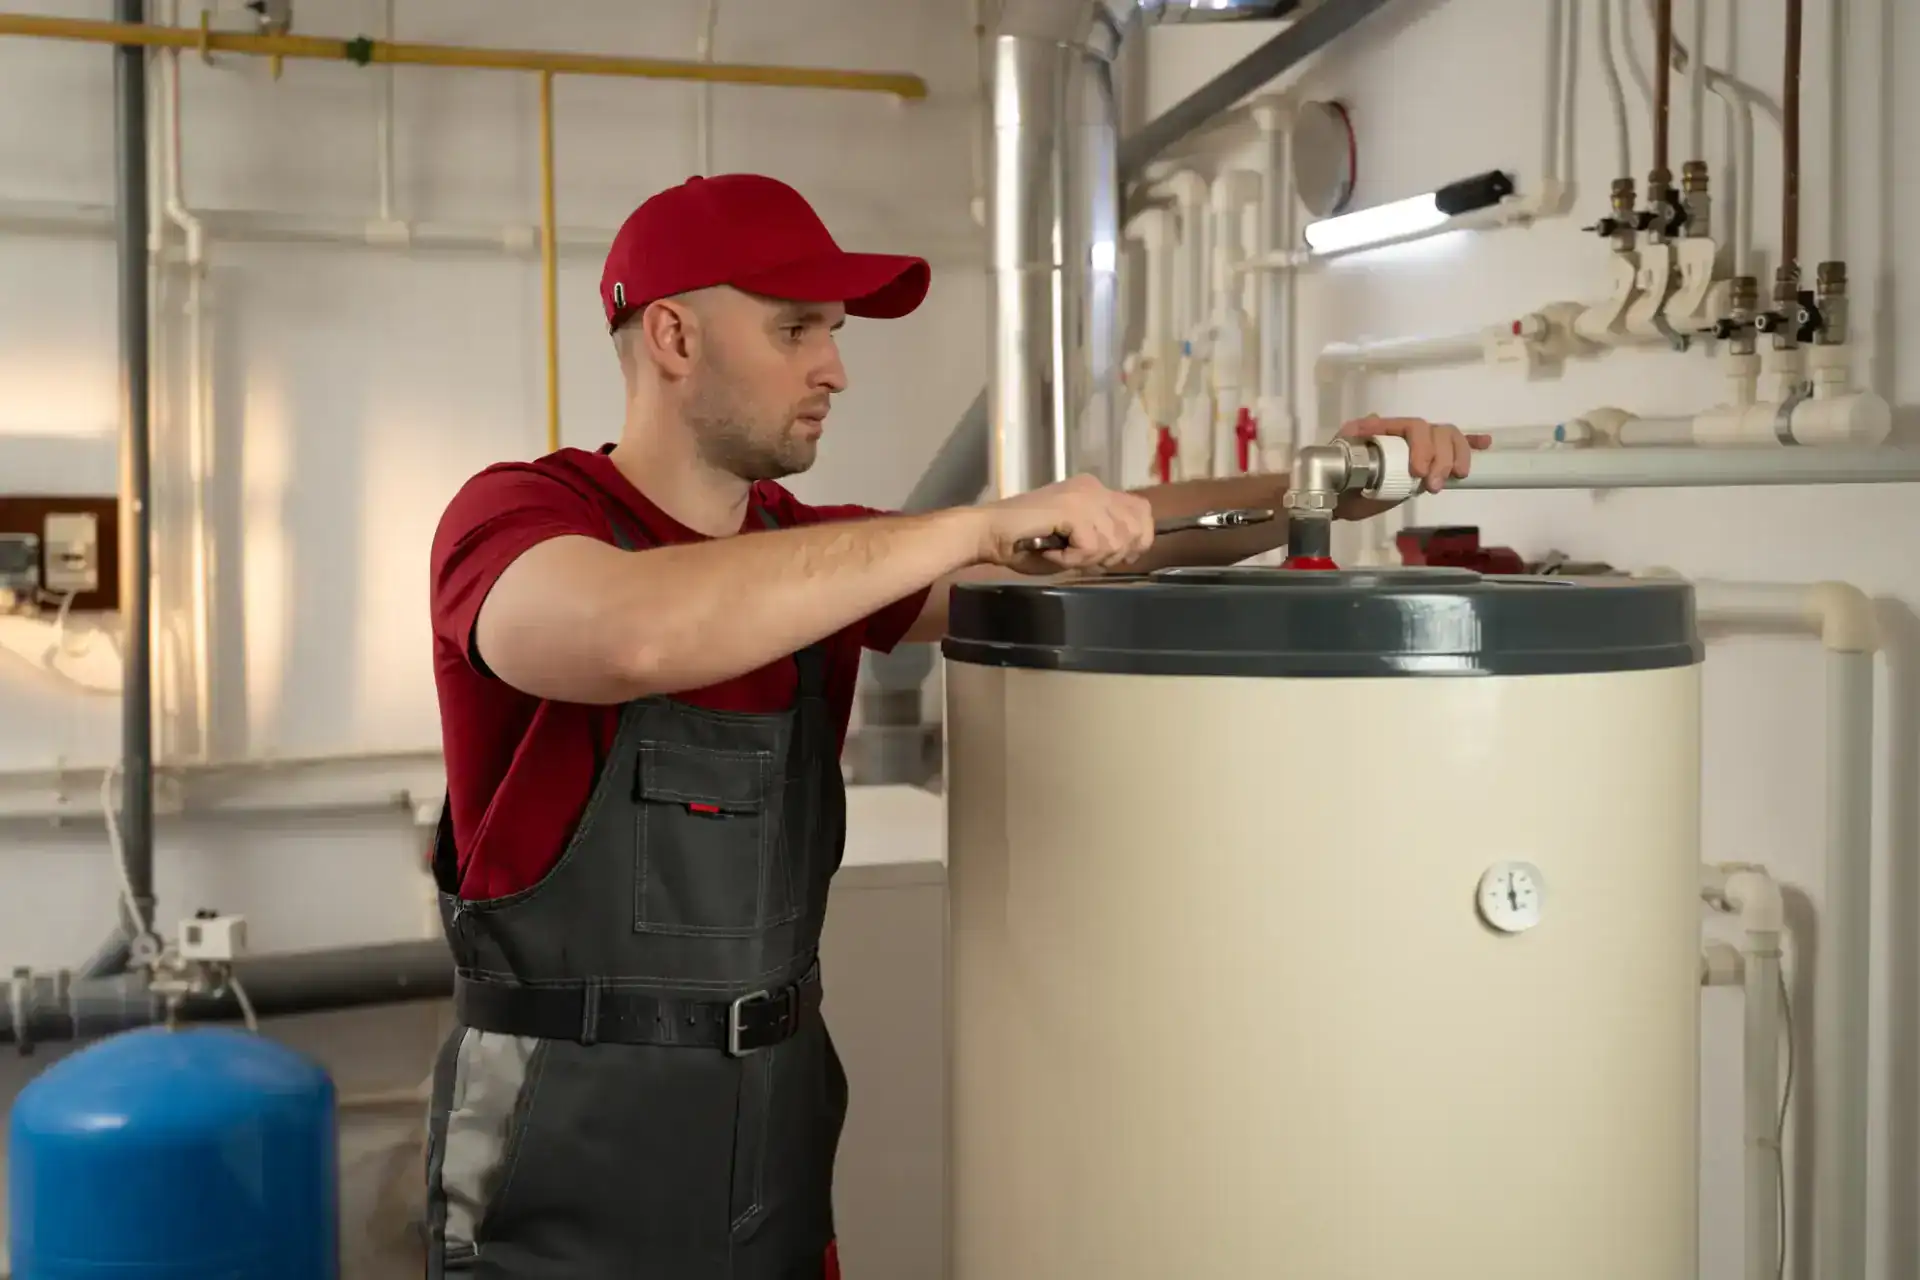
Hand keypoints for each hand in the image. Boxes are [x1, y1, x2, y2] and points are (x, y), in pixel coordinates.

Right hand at [977, 473, 1155, 573]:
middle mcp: (1094, 487)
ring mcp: (1084, 496)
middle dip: (1114, 554)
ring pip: (1115, 542)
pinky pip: (1092, 547)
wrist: (988, 532)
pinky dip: (1072, 560)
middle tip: (1081, 559)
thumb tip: (1128, 552)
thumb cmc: (1024, 543)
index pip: (1141, 511)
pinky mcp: (1072, 508)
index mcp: (1095, 490)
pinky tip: (1051, 554)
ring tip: (1060, 555)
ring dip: (1087, 560)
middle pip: (1136, 527)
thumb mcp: (1074, 541)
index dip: (1136, 539)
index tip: (1113, 557)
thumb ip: (1102, 539)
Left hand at [1334, 415, 1491, 518]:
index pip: (1416, 427)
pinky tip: (1486, 444)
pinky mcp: (1428, 465)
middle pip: (1439, 434)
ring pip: (1450, 440)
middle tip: (1432, 487)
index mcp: (1390, 428)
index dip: (1423, 447)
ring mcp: (1421, 449)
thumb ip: (1352, 438)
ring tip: (1452, 481)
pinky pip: (1454, 447)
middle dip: (1441, 459)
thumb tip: (1371, 420)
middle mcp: (1409, 435)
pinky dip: (1471, 443)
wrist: (1338, 500)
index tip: (1417, 473)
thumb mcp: (1340, 455)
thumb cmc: (1339, 478)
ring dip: (1456, 458)